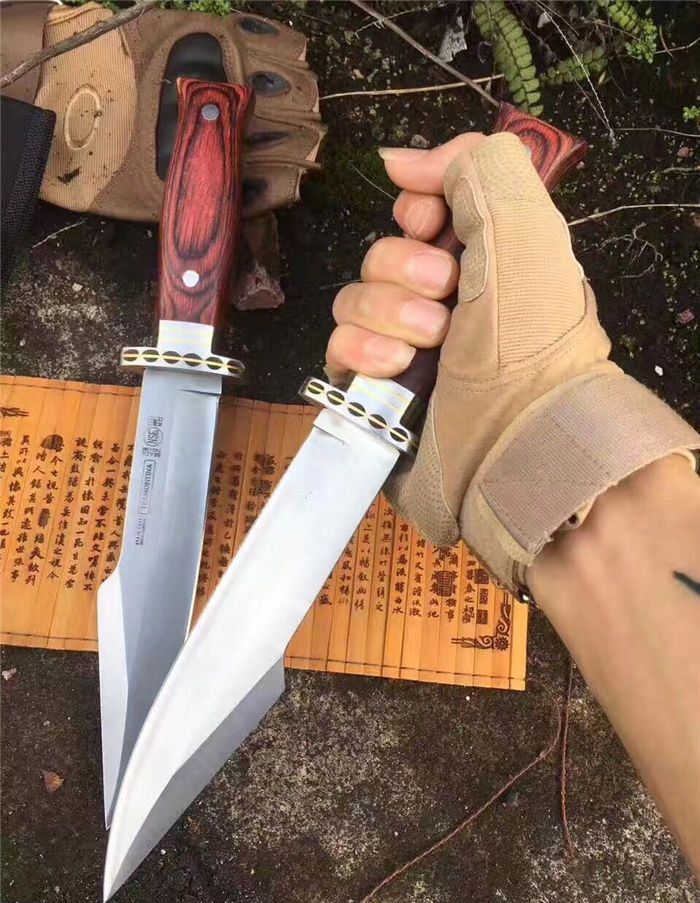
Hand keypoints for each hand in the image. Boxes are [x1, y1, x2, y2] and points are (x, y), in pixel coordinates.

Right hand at [327, 133, 698, 593]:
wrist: (515, 441)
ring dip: (389, 312)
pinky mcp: (375, 389)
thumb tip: (400, 162)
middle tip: (448, 296)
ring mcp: (405, 346)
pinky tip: (396, 366)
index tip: (433, 222)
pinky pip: (339, 346)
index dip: (419, 206)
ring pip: (353, 296)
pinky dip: (364, 350)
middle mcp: (443, 299)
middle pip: (382, 251)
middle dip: (407, 268)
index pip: (422, 208)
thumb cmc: (530, 337)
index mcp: (483, 258)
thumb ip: (476, 166)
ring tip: (431, 341)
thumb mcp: (526, 227)